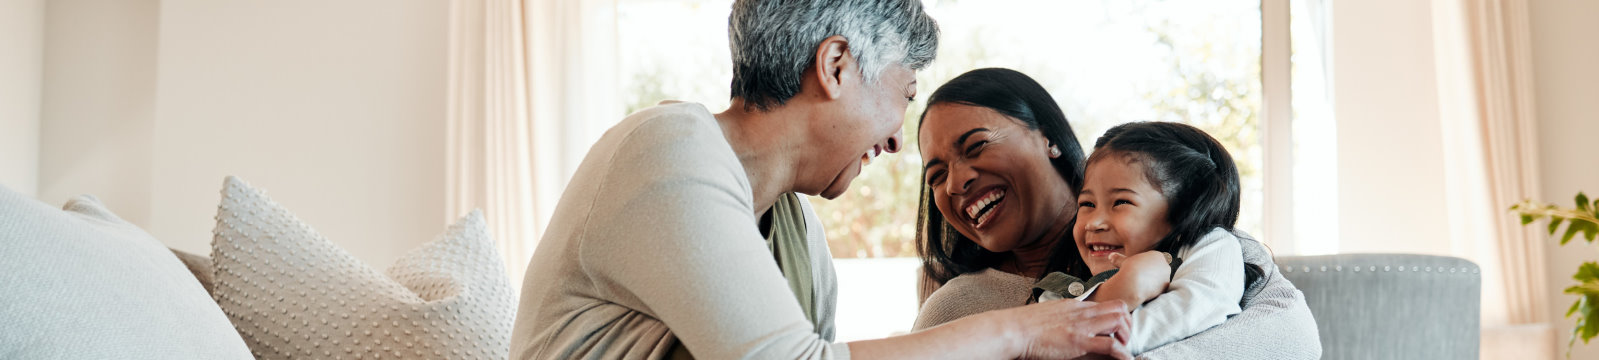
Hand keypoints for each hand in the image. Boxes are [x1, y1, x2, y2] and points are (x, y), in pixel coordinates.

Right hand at [1008, 299, 1132, 359]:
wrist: (1013, 330)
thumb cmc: (1024, 326)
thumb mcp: (1048, 314)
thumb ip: (1062, 317)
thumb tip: (1065, 325)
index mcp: (1074, 306)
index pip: (1106, 304)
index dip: (1117, 317)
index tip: (1116, 331)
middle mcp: (1082, 312)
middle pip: (1119, 308)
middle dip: (1127, 325)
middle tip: (1122, 340)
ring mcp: (1082, 326)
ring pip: (1119, 321)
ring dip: (1126, 336)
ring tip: (1122, 349)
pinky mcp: (1079, 341)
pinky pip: (1111, 345)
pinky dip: (1123, 354)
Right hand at [1100, 251, 1171, 309]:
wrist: (1133, 283)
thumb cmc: (1128, 270)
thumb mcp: (1123, 262)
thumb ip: (1119, 259)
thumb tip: (1110, 256)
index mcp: (1157, 255)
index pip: (1154, 261)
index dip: (1145, 266)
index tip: (1138, 271)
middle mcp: (1165, 265)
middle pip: (1159, 270)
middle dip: (1151, 274)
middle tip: (1140, 279)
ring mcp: (1166, 277)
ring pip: (1160, 280)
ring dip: (1152, 282)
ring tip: (1141, 285)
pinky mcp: (1166, 287)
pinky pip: (1159, 288)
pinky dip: (1153, 290)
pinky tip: (1145, 291)